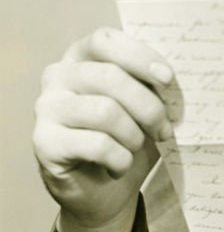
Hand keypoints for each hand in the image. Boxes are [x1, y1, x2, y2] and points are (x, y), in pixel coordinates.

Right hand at [33, 27, 175, 231]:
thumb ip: (150, 84)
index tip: (167, 79)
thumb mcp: (144, 105)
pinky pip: (97, 145)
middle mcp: (58, 75)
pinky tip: (118, 167)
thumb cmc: (127, 138)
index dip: (139, 57)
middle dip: (148, 106)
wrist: (104, 191)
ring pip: (105, 111)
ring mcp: (47, 108)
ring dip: (134, 135)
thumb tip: (171, 78)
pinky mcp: (44, 142)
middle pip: (110, 77)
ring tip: (137, 148)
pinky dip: (120, 159)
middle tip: (165, 129)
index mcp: (81, 56)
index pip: (105, 41)